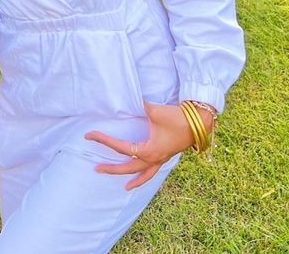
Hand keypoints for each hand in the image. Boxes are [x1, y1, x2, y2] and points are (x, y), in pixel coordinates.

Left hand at [85, 101, 213, 189]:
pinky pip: (154, 170)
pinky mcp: (167, 156)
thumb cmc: (176, 117)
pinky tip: (143, 174)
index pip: (121, 148)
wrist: (199, 121)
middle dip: (112, 169)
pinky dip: (146, 175)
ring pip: (144, 174)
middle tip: (97, 168)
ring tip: (125, 188)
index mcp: (148, 150)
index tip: (89, 135)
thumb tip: (127, 99)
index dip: (104, 141)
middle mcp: (154, 159)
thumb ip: (139, 106)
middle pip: (129, 167)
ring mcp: (161, 159)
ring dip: (133, 179)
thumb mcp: (154, 111)